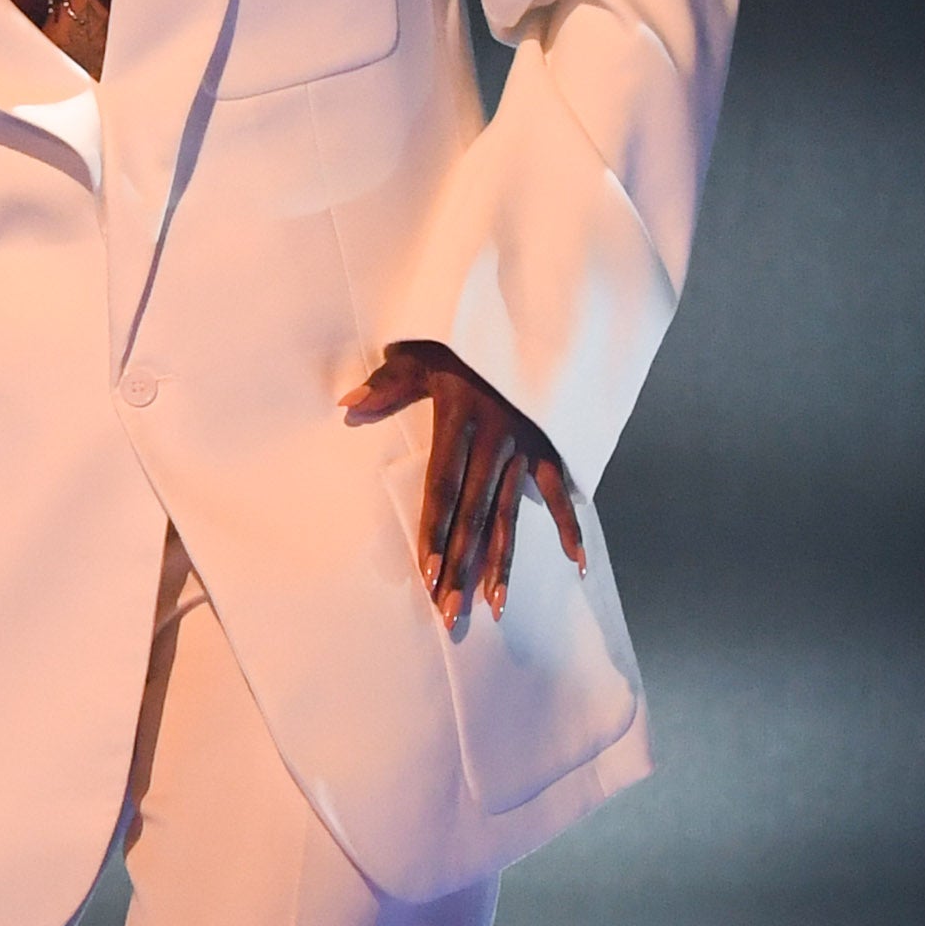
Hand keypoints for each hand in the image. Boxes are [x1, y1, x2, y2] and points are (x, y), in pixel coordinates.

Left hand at [343, 340, 582, 626]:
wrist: (530, 314)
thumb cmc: (466, 335)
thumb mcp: (423, 350)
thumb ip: (388, 382)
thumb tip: (348, 407)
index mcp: (460, 419)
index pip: (444, 488)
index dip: (435, 532)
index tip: (427, 575)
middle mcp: (496, 440)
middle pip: (474, 514)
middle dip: (462, 565)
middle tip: (450, 611)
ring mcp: (527, 446)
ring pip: (511, 515)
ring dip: (502, 564)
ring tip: (494, 607)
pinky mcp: (552, 444)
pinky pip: (560, 493)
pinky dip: (570, 528)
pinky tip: (576, 566)